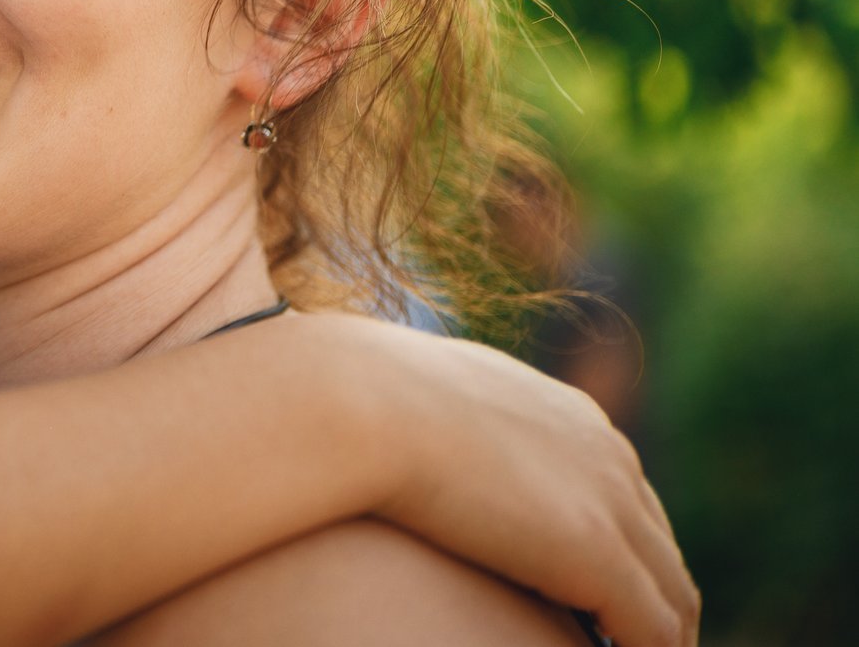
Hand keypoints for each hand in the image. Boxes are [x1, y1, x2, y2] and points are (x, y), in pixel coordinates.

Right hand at [357, 322, 696, 646]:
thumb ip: (440, 426)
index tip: (592, 594)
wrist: (355, 403)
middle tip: (622, 643)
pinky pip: (654, 631)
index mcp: (565, 412)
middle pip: (656, 544)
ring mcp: (610, 503)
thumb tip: (401, 442)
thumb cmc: (355, 402)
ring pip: (670, 594)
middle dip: (648, 598)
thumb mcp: (416, 402)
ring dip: (659, 638)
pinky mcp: (598, 557)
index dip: (614, 548)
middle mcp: (606, 451)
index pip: (618, 493)